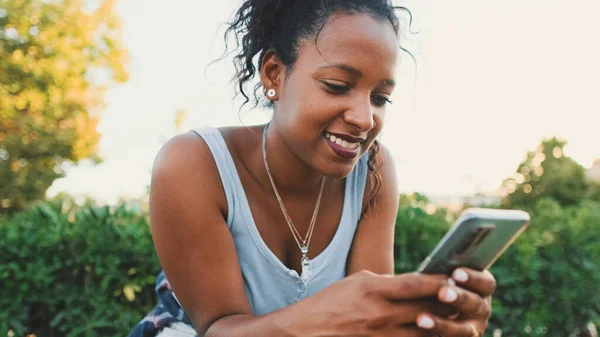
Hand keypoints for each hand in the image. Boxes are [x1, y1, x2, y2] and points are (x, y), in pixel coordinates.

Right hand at [288, 270, 455, 336]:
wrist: (306, 332)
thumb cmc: (331, 303)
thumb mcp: (356, 282)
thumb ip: (386, 283)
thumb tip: (413, 283)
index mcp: (373, 290)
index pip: (416, 283)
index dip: (438, 280)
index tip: (453, 277)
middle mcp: (380, 314)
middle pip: (426, 309)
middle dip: (447, 303)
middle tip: (462, 298)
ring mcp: (381, 336)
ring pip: (425, 331)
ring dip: (441, 324)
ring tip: (453, 318)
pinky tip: (431, 332)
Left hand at [415, 268, 495, 336]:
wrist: (431, 314)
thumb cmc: (436, 288)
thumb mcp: (442, 280)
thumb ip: (443, 275)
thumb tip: (434, 266)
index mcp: (481, 289)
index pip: (486, 283)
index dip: (473, 278)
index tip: (456, 273)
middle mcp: (481, 310)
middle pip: (475, 304)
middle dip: (459, 298)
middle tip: (442, 293)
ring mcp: (474, 329)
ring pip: (463, 329)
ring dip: (442, 324)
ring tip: (421, 319)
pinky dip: (435, 332)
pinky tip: (420, 327)